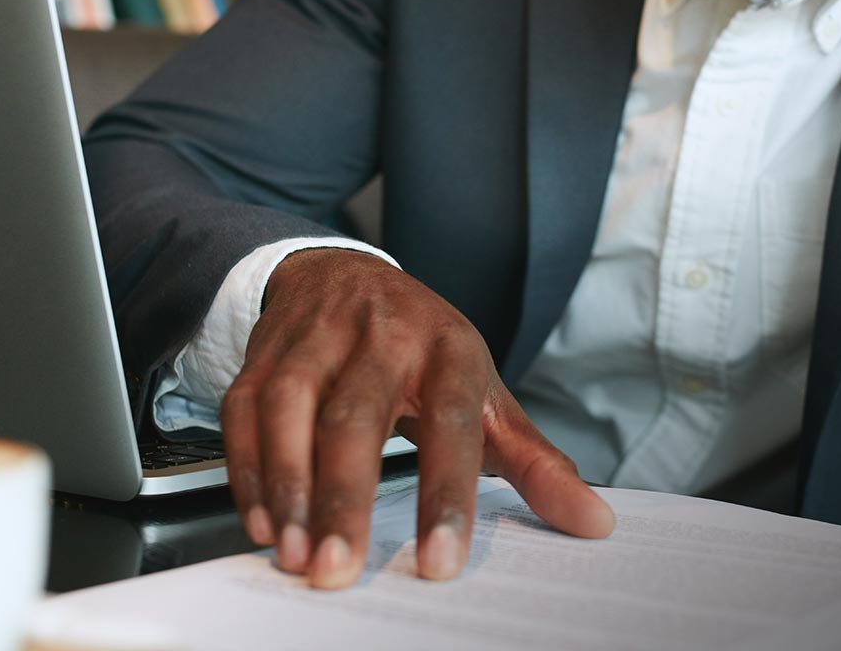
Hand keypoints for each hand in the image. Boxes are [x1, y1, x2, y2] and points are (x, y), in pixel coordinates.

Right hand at [219, 249, 614, 588]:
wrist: (341, 271)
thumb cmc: (424, 347)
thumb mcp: (488, 394)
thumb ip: (536, 463)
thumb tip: (595, 522)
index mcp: (449, 348)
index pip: (452, 423)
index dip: (446, 493)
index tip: (440, 561)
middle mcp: (382, 335)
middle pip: (357, 417)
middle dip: (345, 497)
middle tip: (338, 569)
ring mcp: (317, 339)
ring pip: (291, 408)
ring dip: (287, 486)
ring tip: (295, 554)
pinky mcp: (266, 352)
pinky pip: (244, 409)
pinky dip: (247, 468)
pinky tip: (262, 520)